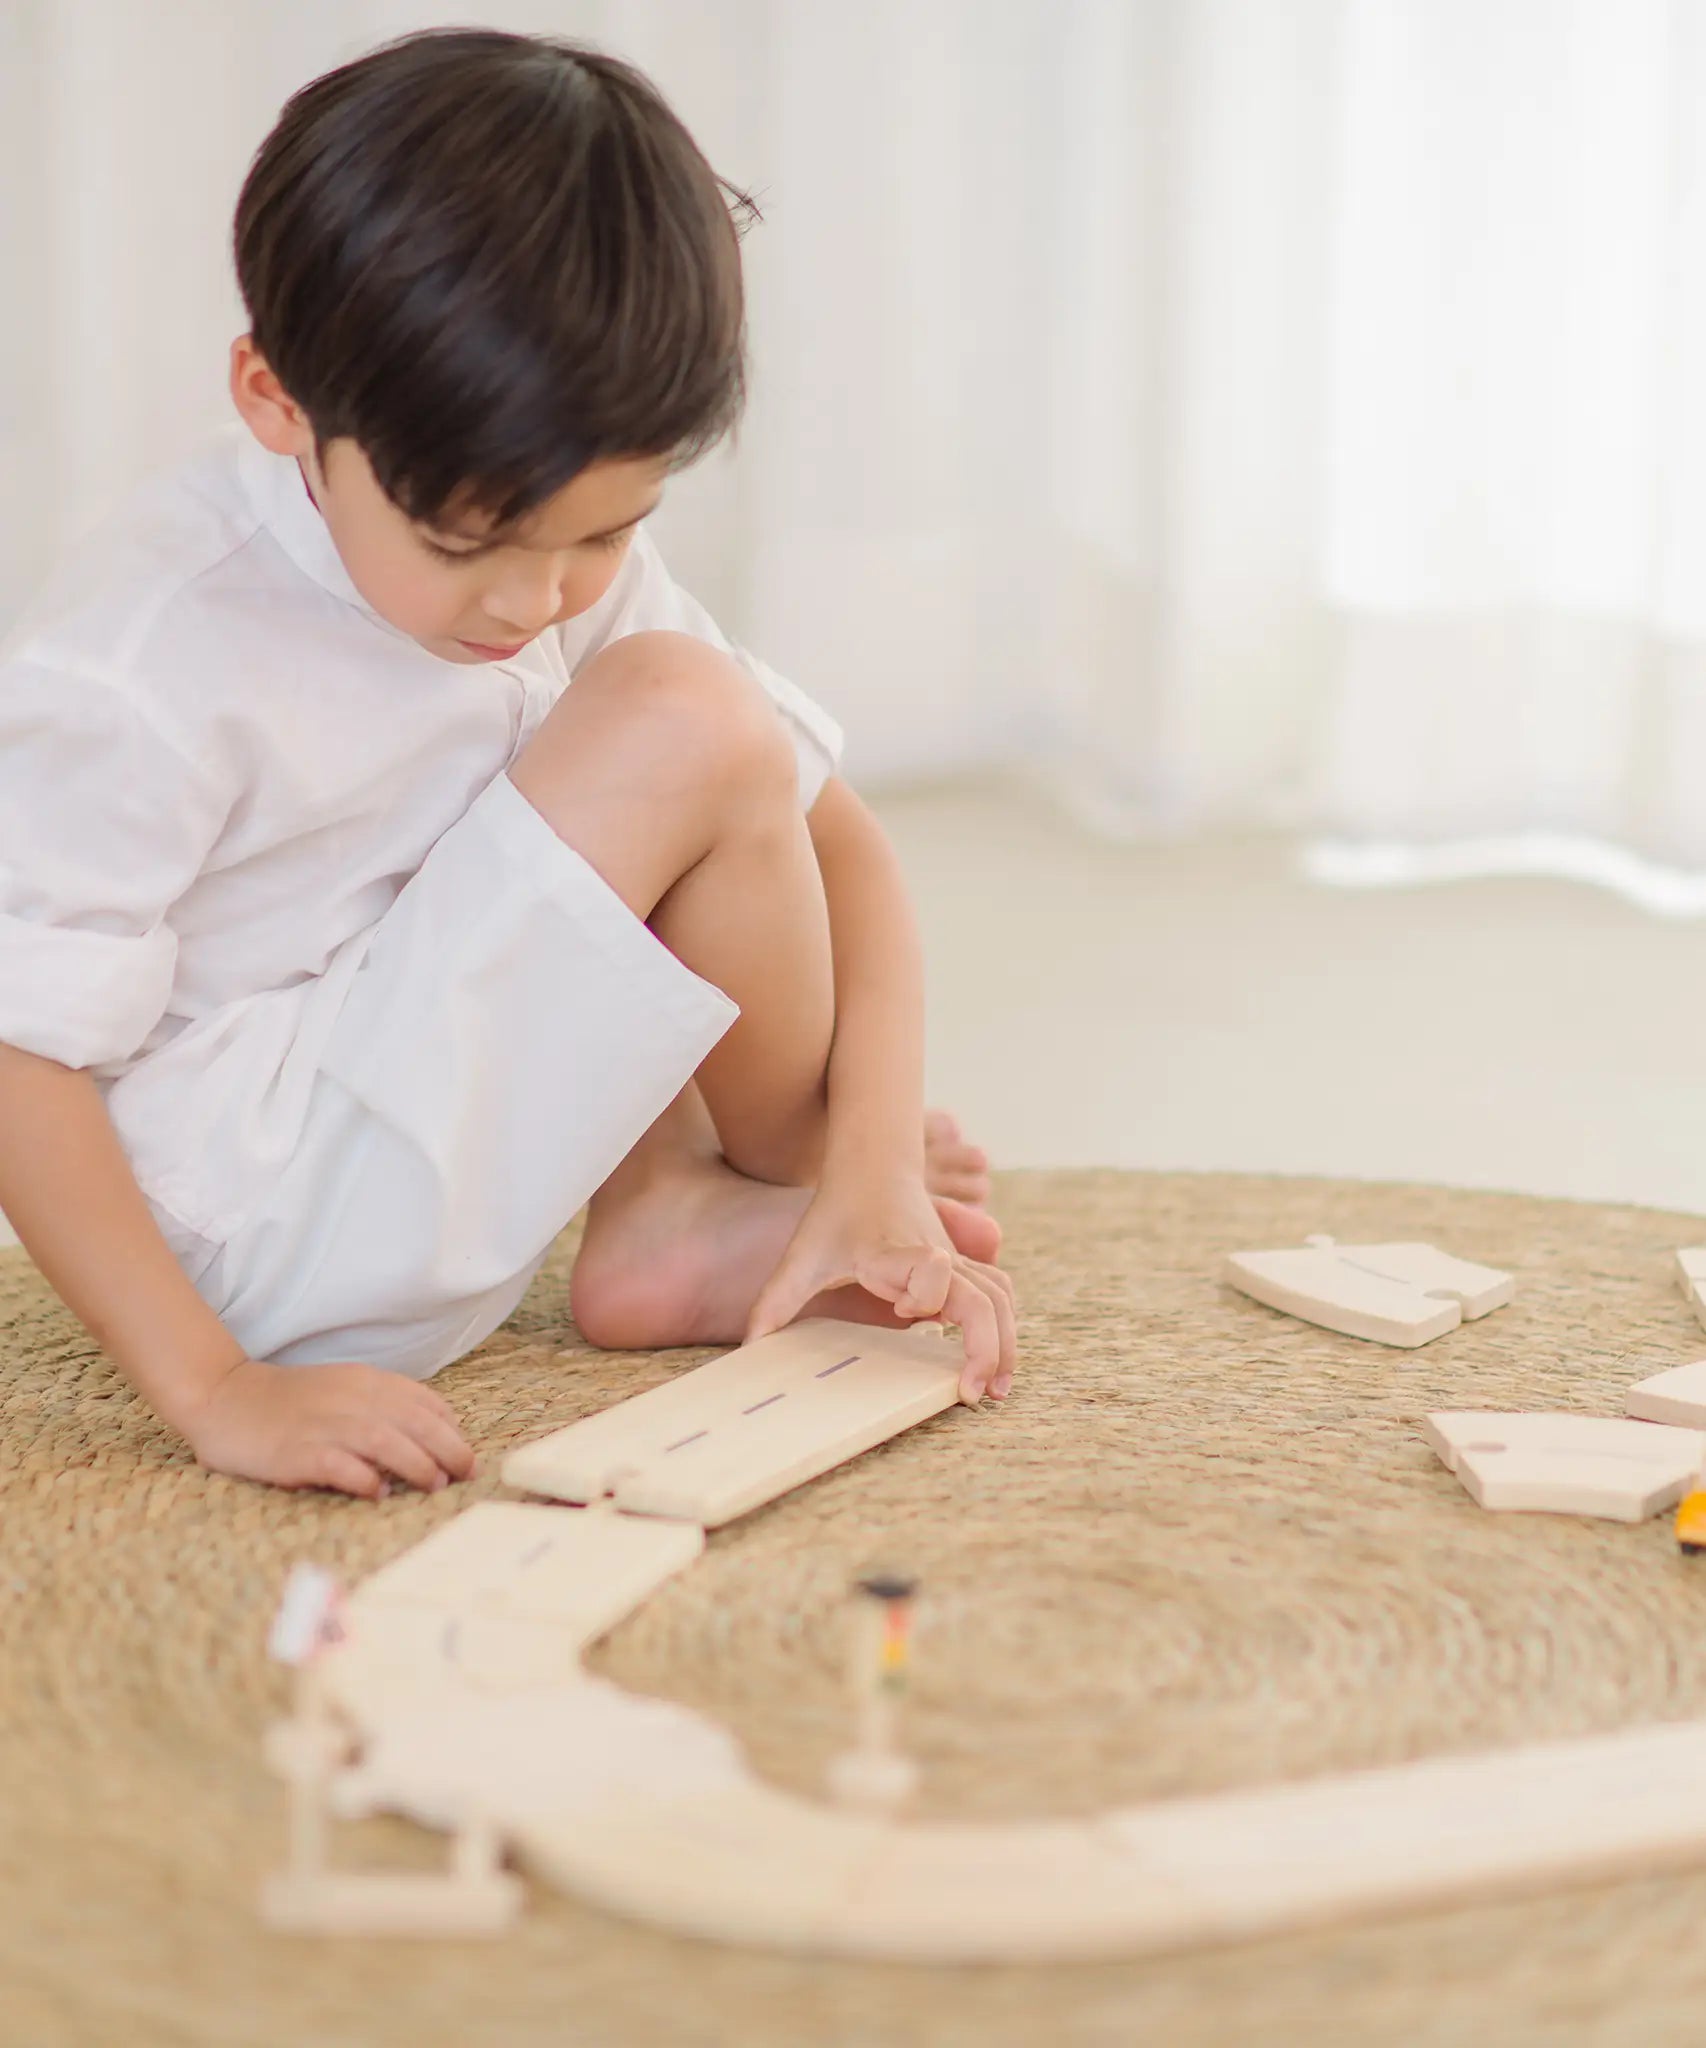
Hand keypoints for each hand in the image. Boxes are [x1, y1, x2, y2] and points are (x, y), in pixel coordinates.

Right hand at [181, 1356, 476, 1497]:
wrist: (224, 1396)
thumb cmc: (290, 1401)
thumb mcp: (344, 1390)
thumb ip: (384, 1405)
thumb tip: (431, 1434)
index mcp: (366, 1382)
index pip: (425, 1401)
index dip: (453, 1429)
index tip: (466, 1455)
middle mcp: (351, 1399)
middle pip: (415, 1422)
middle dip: (449, 1449)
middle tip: (465, 1474)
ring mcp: (324, 1424)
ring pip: (386, 1441)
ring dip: (417, 1464)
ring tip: (435, 1485)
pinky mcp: (296, 1452)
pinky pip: (339, 1465)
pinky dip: (364, 1479)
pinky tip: (379, 1493)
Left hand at [746, 1171, 1017, 1401]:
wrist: (872, 1168)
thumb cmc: (836, 1215)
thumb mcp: (801, 1256)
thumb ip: (776, 1303)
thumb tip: (751, 1349)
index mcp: (894, 1252)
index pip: (932, 1267)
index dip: (924, 1293)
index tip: (904, 1314)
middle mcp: (934, 1256)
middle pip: (982, 1297)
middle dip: (986, 1347)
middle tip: (971, 1394)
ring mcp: (954, 1260)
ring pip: (999, 1298)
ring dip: (1004, 1343)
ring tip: (994, 1390)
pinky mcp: (962, 1266)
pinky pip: (998, 1292)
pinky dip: (1005, 1327)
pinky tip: (996, 1363)